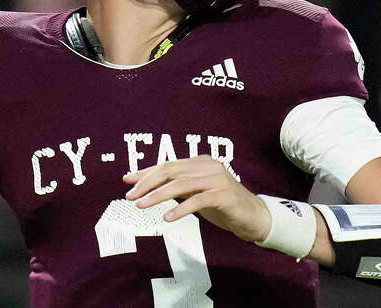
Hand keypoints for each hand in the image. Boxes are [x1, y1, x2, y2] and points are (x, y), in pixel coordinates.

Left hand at [123, 155, 270, 241]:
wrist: (253, 216)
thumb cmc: (221, 204)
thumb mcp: (194, 193)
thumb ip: (174, 187)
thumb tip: (145, 185)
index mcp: (200, 162)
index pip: (168, 165)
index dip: (146, 172)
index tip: (127, 180)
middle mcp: (209, 166)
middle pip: (171, 171)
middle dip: (147, 183)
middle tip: (131, 196)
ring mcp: (217, 179)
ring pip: (181, 184)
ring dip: (158, 195)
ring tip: (142, 205)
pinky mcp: (224, 195)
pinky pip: (198, 200)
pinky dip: (181, 208)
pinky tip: (168, 217)